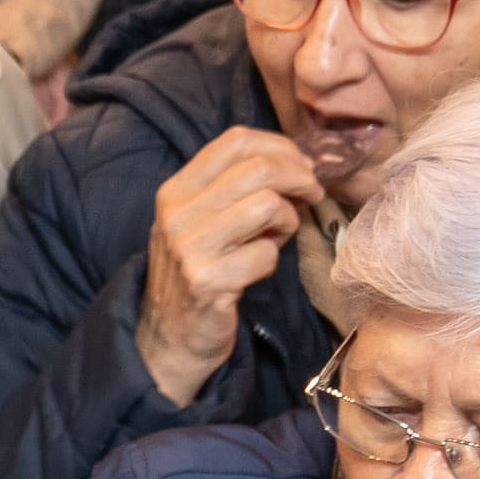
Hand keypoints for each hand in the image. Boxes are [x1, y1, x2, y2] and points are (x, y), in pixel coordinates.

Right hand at [139, 127, 320, 405]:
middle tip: (311, 196)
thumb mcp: (201, 222)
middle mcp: (177, 213)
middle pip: (258, 169)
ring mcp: (189, 247)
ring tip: (279, 235)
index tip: (301, 165)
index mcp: (176, 190)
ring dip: (287, 220)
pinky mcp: (207, 281)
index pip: (235, 141)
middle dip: (299, 179)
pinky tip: (258, 269)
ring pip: (267, 206)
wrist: (168, 337)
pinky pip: (265, 254)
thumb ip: (236, 191)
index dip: (280, 147)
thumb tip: (298, 165)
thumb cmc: (198, 272)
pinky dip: (273, 261)